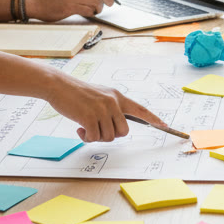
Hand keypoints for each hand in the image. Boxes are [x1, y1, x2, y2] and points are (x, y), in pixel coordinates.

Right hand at [48, 75, 165, 142]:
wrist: (58, 86)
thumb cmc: (76, 94)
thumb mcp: (99, 96)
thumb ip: (111, 108)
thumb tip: (117, 127)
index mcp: (117, 96)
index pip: (140, 109)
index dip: (153, 119)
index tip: (165, 126)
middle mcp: (113, 102)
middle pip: (123, 131)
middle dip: (111, 135)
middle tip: (96, 129)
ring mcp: (102, 109)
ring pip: (108, 137)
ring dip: (96, 137)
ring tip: (85, 126)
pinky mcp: (90, 117)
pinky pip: (94, 138)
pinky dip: (86, 137)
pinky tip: (78, 128)